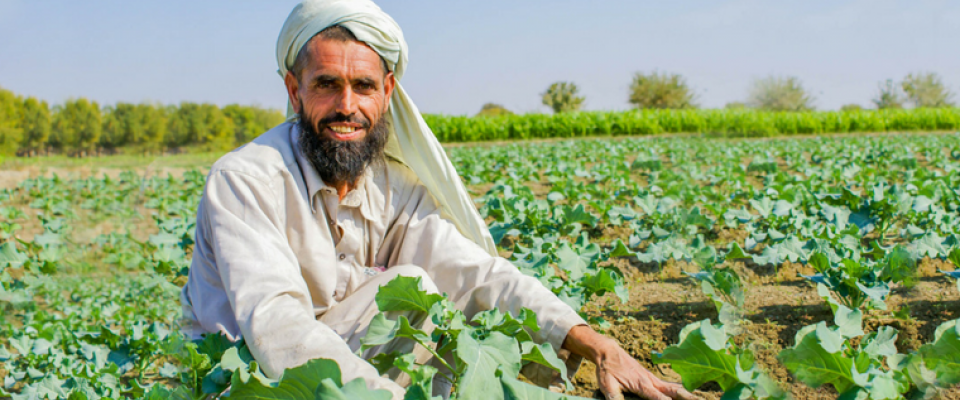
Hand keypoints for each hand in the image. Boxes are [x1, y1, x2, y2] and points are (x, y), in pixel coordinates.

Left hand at [562, 325, 697, 399]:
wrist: (608, 352)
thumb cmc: (608, 369)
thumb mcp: (607, 386)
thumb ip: (615, 398)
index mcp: (641, 385)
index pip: (658, 397)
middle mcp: (650, 381)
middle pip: (673, 391)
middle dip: (687, 397)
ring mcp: (652, 379)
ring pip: (673, 387)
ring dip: (686, 393)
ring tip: (699, 398)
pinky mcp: (651, 378)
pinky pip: (668, 385)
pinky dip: (679, 389)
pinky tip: (685, 393)